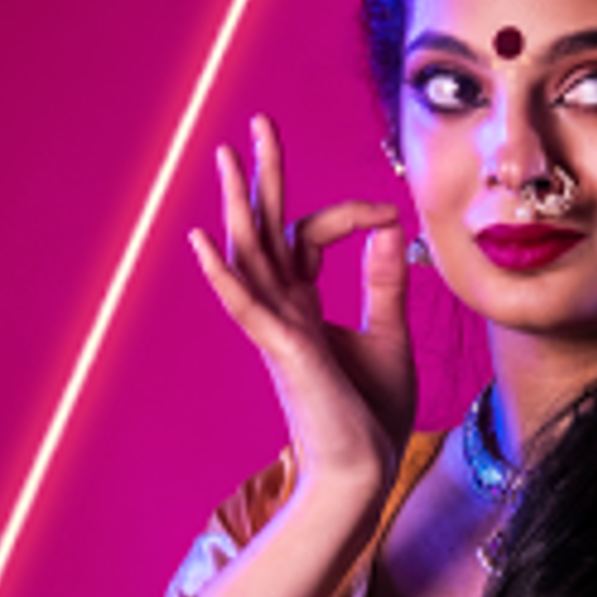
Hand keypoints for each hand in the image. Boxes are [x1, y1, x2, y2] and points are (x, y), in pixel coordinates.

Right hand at [188, 116, 415, 501]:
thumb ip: (384, 284)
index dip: (349, 216)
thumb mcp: (388, 337)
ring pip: (248, 257)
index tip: (387, 214)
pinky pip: (245, 307)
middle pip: (265, 231)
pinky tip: (204, 240)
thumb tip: (393, 228)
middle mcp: (281, 312)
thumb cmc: (371, 417)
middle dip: (262, 176)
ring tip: (225, 156)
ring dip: (236, 206)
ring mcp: (276, 331)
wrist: (365, 473)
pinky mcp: (282, 352)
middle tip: (259, 123)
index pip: (310, 238)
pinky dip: (224, 274)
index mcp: (304, 308)